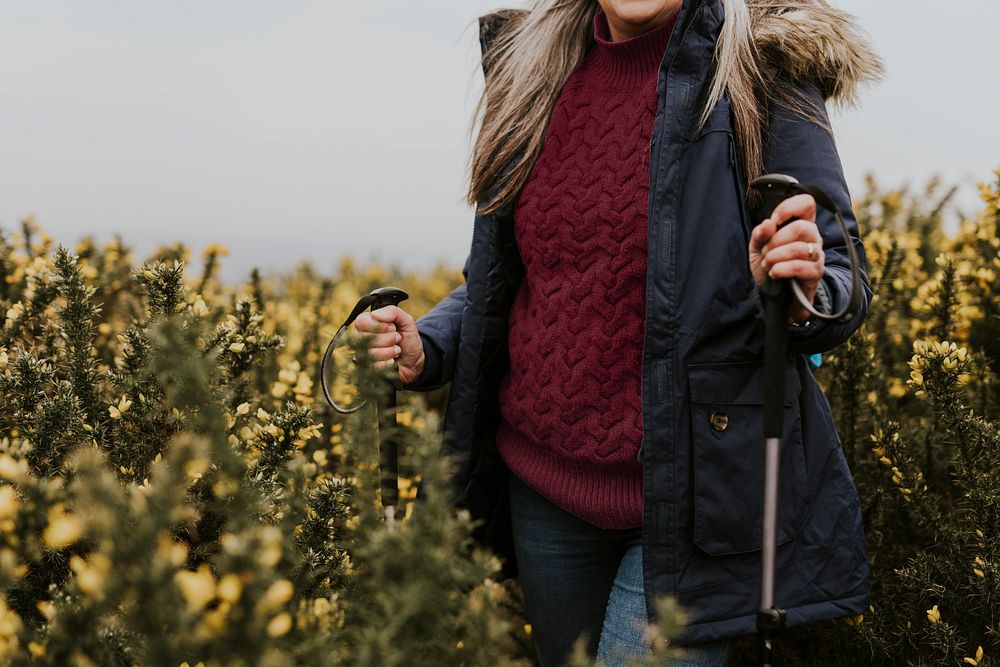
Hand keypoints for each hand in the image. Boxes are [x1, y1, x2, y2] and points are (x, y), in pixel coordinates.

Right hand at [352, 305, 425, 384]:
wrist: (415, 360)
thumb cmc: (408, 339)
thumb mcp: (406, 321)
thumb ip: (393, 312)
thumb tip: (375, 314)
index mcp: (368, 324)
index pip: (361, 321)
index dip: (379, 325)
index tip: (393, 327)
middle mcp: (363, 339)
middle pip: (364, 338)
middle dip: (388, 339)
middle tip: (397, 338)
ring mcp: (364, 354)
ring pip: (370, 352)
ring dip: (390, 351)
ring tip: (397, 350)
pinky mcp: (368, 368)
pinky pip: (373, 366)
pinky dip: (388, 362)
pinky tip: (392, 360)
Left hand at [748, 193, 824, 323]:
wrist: (773, 295)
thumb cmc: (770, 265)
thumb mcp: (757, 247)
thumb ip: (760, 234)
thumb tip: (768, 224)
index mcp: (800, 224)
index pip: (806, 203)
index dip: (789, 208)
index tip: (773, 222)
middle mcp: (812, 237)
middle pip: (802, 227)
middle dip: (777, 240)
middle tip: (766, 251)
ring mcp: (816, 255)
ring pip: (800, 248)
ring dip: (776, 256)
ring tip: (768, 264)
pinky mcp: (815, 274)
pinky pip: (801, 267)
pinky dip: (782, 269)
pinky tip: (774, 273)